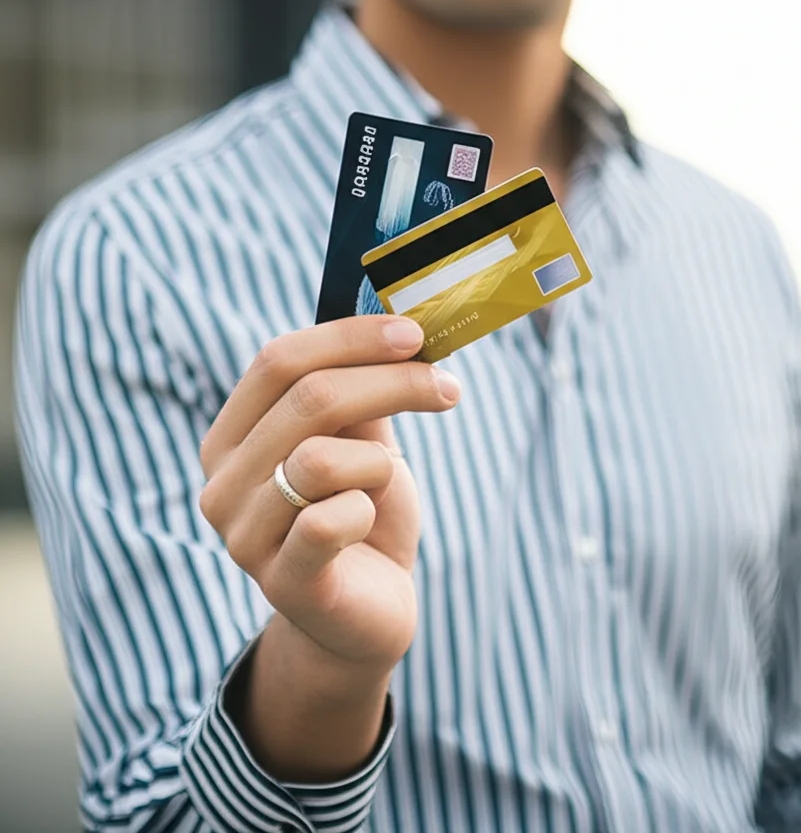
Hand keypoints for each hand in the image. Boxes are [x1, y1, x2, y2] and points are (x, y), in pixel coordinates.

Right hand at [198, 315, 459, 673]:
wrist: (367, 610)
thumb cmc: (363, 513)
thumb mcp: (361, 440)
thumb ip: (360, 391)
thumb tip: (394, 321)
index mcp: (232, 435)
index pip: (278, 360)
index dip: (350, 337)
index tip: (414, 333)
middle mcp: (222, 482)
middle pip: (307, 397)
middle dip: (392, 383)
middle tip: (447, 387)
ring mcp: (243, 536)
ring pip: (321, 457)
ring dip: (378, 461)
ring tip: (386, 481)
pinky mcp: (281, 582)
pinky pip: (334, 520)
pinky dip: (370, 510)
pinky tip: (368, 524)